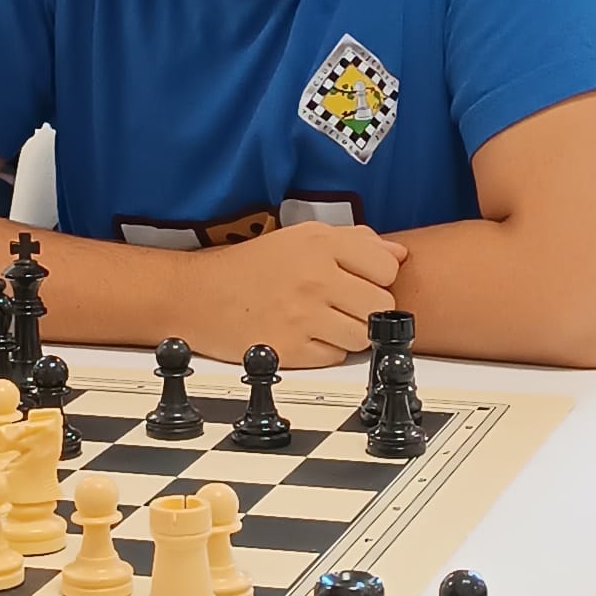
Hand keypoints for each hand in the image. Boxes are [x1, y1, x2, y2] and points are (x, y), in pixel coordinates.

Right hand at [181, 221, 406, 366]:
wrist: (196, 296)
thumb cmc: (250, 268)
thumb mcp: (300, 238)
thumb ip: (355, 242)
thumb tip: (399, 255)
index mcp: (320, 243)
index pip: (387, 269)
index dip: (378, 279)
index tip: (360, 281)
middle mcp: (314, 277)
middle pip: (380, 305)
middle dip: (366, 309)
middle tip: (342, 306)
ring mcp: (302, 315)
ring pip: (362, 335)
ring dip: (349, 333)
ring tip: (323, 321)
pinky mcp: (291, 349)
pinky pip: (335, 357)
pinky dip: (326, 352)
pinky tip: (305, 336)